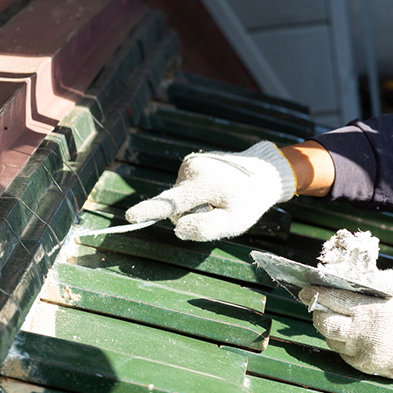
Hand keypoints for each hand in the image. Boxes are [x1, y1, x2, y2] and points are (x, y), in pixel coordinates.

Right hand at [125, 141, 296, 240]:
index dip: (149, 211)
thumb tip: (178, 229)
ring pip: (179, 198)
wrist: (262, 172)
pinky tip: (216, 191)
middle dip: (191, 215)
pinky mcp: (190, 163)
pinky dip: (197, 195)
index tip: (130, 216)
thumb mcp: (234, 221)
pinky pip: (184, 189)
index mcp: (203, 183)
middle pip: (175, 206)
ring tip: (220, 198)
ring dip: (196, 204)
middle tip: (219, 211)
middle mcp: (191, 168)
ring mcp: (190, 163)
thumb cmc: (249, 201)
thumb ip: (205, 228)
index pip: (171, 202)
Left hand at [299, 269, 392, 383]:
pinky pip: (344, 354)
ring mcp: (362, 354)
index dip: (316, 293)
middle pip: (324, 324)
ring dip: (329, 327)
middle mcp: (361, 336)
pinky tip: (349, 332)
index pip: (332, 300)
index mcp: (369, 312)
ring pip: (332, 340)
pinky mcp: (366, 367)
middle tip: (317, 303)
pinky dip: (342, 342)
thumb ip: (377, 278)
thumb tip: (351, 275)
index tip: (305, 288)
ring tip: (334, 316)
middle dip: (317, 312)